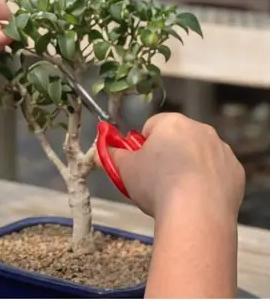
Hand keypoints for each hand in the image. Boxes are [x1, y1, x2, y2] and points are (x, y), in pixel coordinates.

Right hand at [103, 113, 244, 218]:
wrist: (196, 214)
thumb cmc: (157, 185)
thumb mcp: (124, 169)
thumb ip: (111, 155)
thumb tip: (102, 151)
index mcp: (172, 123)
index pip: (151, 126)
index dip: (142, 146)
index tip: (140, 164)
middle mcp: (200, 130)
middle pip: (177, 139)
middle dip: (166, 154)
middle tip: (155, 179)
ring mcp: (221, 150)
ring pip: (198, 155)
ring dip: (187, 167)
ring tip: (176, 193)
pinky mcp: (235, 171)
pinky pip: (216, 172)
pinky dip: (206, 182)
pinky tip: (196, 198)